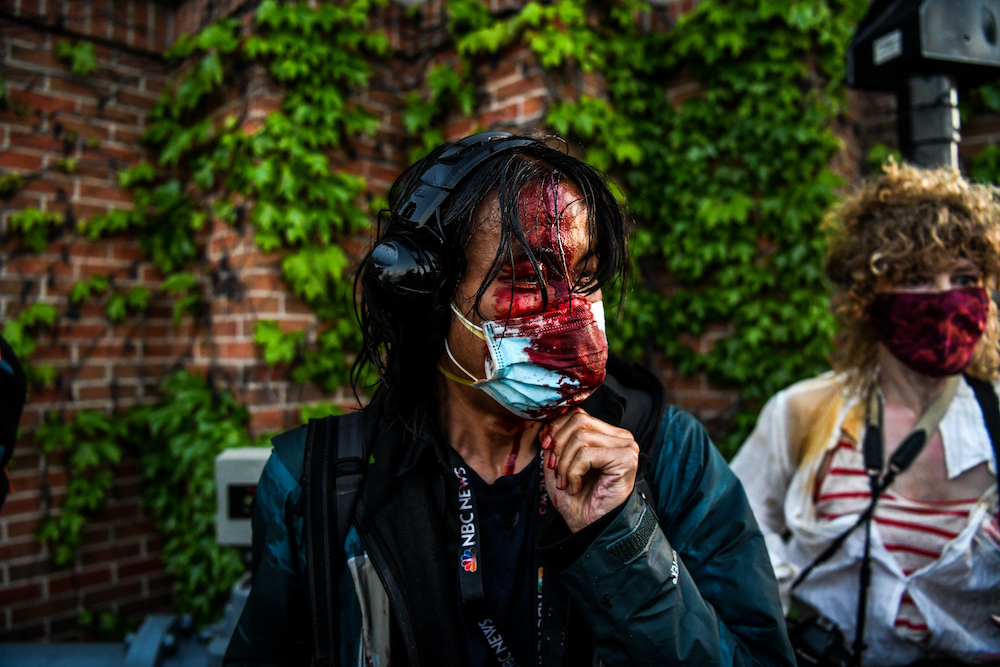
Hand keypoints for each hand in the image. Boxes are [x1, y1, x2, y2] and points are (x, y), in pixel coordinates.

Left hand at [540, 407, 638, 532]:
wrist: (589, 526)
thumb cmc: (576, 498)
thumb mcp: (558, 463)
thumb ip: (554, 441)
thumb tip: (546, 426)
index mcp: (606, 433)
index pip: (577, 414)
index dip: (556, 428)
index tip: (545, 448)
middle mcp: (620, 436)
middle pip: (578, 421)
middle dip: (559, 446)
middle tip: (554, 470)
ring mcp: (626, 446)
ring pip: (581, 438)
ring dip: (565, 464)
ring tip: (565, 483)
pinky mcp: (626, 459)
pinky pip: (586, 454)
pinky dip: (573, 472)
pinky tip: (576, 487)